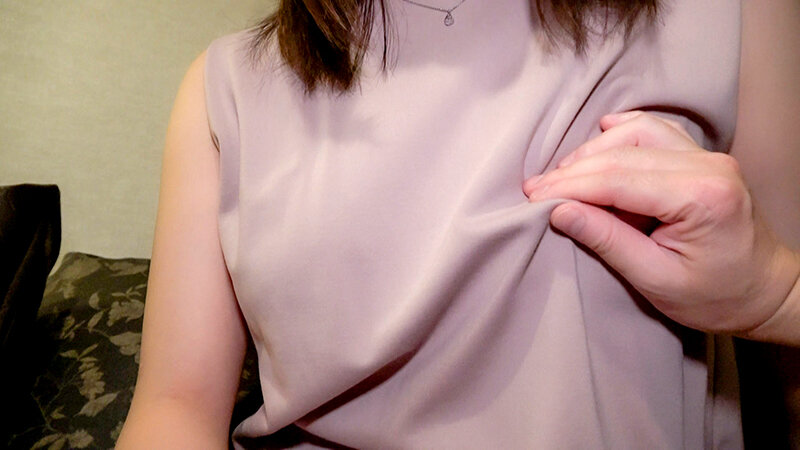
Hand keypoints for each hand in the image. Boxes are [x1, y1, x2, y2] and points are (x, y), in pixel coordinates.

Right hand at [523, 111, 799, 338]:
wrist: (765, 292)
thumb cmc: (716, 296)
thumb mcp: (656, 280)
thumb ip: (607, 240)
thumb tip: (559, 211)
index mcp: (701, 197)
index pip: (618, 179)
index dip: (569, 186)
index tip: (533, 199)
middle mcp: (708, 166)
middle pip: (622, 153)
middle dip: (572, 171)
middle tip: (535, 190)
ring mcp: (708, 156)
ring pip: (636, 133)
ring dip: (593, 152)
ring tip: (561, 177)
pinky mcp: (702, 157)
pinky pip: (656, 130)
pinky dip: (623, 131)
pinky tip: (601, 134)